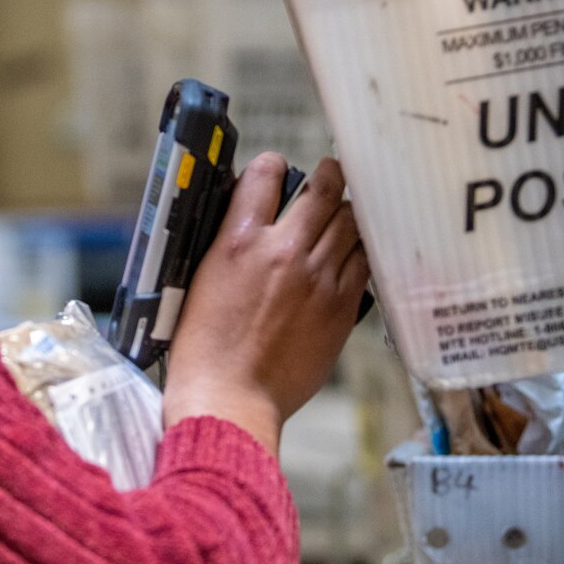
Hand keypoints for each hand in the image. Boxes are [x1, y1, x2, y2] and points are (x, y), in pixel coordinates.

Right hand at [162, 155, 368, 454]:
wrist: (229, 397)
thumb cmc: (204, 348)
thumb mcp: (200, 279)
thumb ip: (229, 243)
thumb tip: (248, 220)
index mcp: (240, 241)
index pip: (265, 174)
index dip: (272, 165)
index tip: (277, 170)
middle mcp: (284, 251)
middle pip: (324, 190)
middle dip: (328, 176)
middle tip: (330, 174)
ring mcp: (318, 278)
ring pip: (350, 222)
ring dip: (346, 213)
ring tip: (342, 215)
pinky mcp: (340, 307)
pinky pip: (362, 262)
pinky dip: (357, 251)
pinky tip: (350, 253)